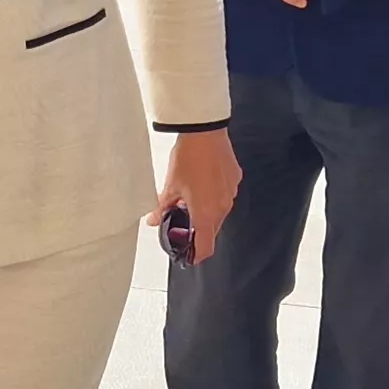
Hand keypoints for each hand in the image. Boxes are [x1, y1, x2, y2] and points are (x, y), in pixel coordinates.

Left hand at [158, 126, 239, 264]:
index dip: (197, 255)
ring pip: (219, 212)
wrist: (206, 132)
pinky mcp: (235, 179)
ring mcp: (232, 193)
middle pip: (212, 230)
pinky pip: (225, 195)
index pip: (206, 247)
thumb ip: (163, 207)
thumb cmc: (188, 158)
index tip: (189, 257)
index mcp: (206, 214)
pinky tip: (202, 182)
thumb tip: (153, 220)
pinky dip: (214, 195)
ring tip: (190, 198)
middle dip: (197, 230)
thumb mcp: (170, 185)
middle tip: (181, 221)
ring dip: (206, 211)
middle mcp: (223, 207)